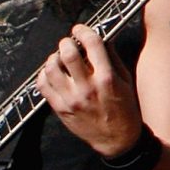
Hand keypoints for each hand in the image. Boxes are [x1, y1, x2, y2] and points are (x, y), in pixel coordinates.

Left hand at [38, 23, 143, 156]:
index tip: (80, 29)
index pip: (92, 45)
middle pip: (67, 54)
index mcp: (107, 79)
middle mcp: (87, 88)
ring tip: (59, 58)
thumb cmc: (125, 110)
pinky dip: (44, 74)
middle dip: (66, 42)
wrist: (117, 140)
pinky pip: (43, 86)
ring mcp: (71, 99)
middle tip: (69, 43)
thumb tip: (101, 40)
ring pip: (51, 68)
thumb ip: (113, 60)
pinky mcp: (60, 109)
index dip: (84, 31)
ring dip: (54, 58)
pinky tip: (52, 73)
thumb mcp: (126, 82)